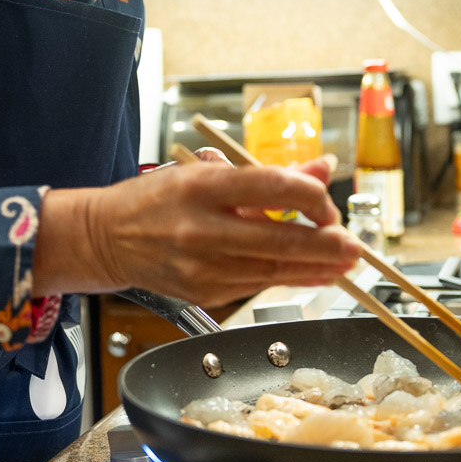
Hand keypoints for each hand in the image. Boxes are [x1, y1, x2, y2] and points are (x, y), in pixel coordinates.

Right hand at [33, 160, 362, 305]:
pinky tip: (312, 274)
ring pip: (273, 269)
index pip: (271, 188)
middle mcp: (200, 228)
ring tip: (344, 262)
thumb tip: (320, 169)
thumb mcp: (205, 170)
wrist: (106, 237)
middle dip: (325, 244)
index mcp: (201, 187)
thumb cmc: (156, 198)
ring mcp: (201, 266)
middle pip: (278, 238)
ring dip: (316, 267)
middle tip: (354, 245)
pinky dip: (289, 278)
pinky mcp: (203, 292)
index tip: (326, 202)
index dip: (310, 197)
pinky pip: (257, 284)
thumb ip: (267, 175)